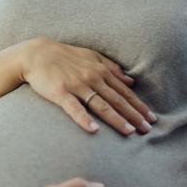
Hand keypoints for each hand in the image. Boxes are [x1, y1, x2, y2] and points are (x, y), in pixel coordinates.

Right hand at [20, 37, 156, 135]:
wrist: (36, 54)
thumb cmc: (64, 56)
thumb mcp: (91, 56)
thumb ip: (112, 68)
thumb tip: (131, 81)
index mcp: (101, 71)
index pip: (124, 92)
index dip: (139, 105)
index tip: (151, 118)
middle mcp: (92, 78)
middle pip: (117, 100)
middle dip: (134, 115)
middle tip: (147, 129)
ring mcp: (77, 86)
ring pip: (101, 105)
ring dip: (117, 119)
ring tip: (129, 132)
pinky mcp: (61, 93)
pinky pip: (75, 108)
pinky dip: (84, 119)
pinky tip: (94, 130)